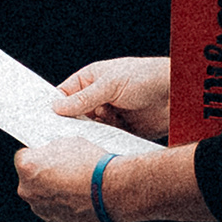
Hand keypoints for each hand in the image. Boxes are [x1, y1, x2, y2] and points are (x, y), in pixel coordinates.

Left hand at [15, 134, 116, 221]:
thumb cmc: (92, 164)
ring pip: (43, 197)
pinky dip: (66, 205)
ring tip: (79, 186)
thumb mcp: (68, 143)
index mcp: (27, 168)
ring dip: (55, 192)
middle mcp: (28, 191)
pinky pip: (57, 211)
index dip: (39, 155)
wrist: (114, 190)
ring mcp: (41, 210)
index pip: (24, 157)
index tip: (50, 156)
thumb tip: (50, 155)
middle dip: (44, 176)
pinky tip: (83, 198)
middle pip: (31, 180)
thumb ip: (51, 151)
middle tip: (66, 171)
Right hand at [52, 56, 170, 140]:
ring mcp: (109, 115)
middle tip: (60, 135)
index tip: (43, 120)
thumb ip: (83, 99)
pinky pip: (106, 138)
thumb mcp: (110, 85)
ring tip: (82, 141)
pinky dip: (103, 142)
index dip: (54, 107)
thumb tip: (56, 107)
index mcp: (90, 80)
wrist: (178, 92)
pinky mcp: (121, 130)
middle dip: (69, 124)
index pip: (64, 95)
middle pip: (74, 115)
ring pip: (89, 129)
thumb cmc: (145, 76)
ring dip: (87, 134)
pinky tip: (100, 144)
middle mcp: (97, 98)